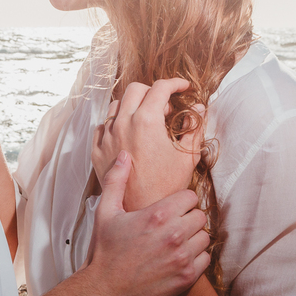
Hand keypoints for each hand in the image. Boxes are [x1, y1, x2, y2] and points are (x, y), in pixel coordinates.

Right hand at [80, 150, 210, 295]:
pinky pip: (205, 259)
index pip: (190, 197)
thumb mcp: (105, 211)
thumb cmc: (104, 251)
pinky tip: (178, 258)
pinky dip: (196, 258)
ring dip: (193, 238)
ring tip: (175, 243)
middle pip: (200, 216)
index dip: (180, 202)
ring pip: (205, 237)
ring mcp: (182, 257)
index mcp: (157, 215)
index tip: (170, 209)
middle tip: (172, 226)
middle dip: (188, 219)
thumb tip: (125, 155)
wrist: (104, 290)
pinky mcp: (187, 277)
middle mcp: (174, 234)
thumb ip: (116, 180)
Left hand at [92, 78, 204, 210]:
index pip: (160, 88)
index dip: (175, 83)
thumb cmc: (167, 187)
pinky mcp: (97, 151)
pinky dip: (116, 123)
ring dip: (133, 105)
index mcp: (146, 121)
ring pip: (116, 105)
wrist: (141, 211)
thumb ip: (194, 127)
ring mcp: (106, 137)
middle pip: (135, 89)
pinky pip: (102, 126)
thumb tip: (198, 107)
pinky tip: (128, 133)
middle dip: (153, 91)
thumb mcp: (187, 156)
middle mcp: (122, 124)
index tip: (183, 87)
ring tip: (148, 120)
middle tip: (166, 107)